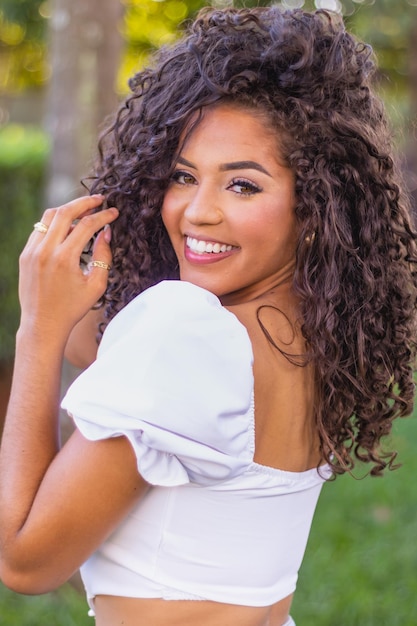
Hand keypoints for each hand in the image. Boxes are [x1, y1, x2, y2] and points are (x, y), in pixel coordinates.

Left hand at [18, 195, 118, 341]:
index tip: (114, 212)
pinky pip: (40, 229)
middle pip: (65, 212)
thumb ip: (104, 256)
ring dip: (68, 209)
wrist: (43, 324)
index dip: (103, 216)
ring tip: (84, 210)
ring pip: (49, 216)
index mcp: (64, 259)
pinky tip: (67, 226)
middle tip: (99, 200)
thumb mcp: (96, 285)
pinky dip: (55, 223)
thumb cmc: (73, 308)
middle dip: (85, 202)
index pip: (86, 225)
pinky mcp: (25, 255)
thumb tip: (107, 232)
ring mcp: (32, 251)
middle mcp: (45, 251)